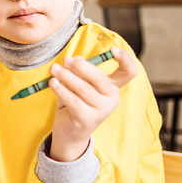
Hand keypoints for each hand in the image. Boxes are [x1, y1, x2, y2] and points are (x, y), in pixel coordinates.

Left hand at [48, 46, 137, 161]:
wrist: (70, 132)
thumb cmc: (75, 102)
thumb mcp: (81, 85)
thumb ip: (80, 73)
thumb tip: (72, 60)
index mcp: (113, 86)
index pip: (129, 72)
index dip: (125, 59)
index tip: (112, 50)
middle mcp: (111, 98)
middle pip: (99, 78)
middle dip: (80, 67)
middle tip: (65, 60)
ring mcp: (101, 111)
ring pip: (83, 89)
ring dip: (66, 76)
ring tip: (54, 69)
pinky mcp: (87, 119)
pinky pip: (73, 101)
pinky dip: (61, 90)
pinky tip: (53, 83)